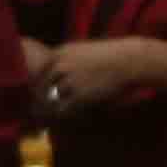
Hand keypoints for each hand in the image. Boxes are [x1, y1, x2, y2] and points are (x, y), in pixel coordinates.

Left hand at [35, 35, 166, 119]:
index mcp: (60, 52)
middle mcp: (60, 65)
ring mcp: (69, 80)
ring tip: (51, 117)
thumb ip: (68, 58)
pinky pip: (63, 110)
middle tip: (39, 111)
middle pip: (39, 87)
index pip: (38, 71)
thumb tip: (57, 70)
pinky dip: (63, 116)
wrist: (129, 61)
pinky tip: (67, 117)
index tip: (39, 94)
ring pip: (49, 100)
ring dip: (49, 109)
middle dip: (39, 99)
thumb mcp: (84, 49)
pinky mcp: (80, 95)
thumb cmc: (111, 55)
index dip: (37, 85)